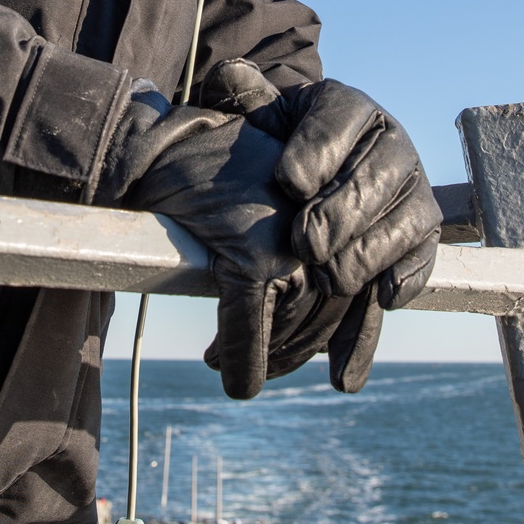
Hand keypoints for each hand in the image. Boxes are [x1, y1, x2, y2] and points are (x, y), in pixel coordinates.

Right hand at [96, 90, 380, 397]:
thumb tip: (326, 328)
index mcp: (334, 213)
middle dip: (293, 350)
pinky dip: (238, 359)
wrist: (168, 145)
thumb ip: (306, 250)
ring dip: (264, 359)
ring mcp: (288, 244)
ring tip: (227, 362)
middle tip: (268, 370)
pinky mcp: (250, 258)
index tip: (344, 378)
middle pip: (322, 315)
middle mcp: (322, 229)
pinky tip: (229, 376)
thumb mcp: (274, 205)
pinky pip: (247, 328)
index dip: (352, 341)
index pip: (355, 292)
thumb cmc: (219, 173)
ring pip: (287, 327)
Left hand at [199, 61, 441, 308]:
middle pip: (373, 178)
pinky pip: (423, 253)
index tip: (287, 184)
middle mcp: (391, 139)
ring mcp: (414, 184)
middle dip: (337, 215)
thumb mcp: (263, 117)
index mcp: (349, 105)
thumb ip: (244, 99)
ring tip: (326, 277)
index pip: (338, 122)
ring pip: (402, 220)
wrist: (318, 173)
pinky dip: (405, 276)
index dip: (315, 153)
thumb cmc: (283, 145)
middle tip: (302, 244)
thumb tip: (228, 75)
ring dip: (365, 254)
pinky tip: (380, 294)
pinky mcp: (425, 227)